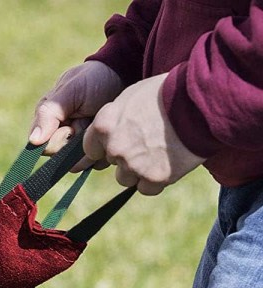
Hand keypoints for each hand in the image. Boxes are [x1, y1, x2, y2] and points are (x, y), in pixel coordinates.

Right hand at [29, 61, 123, 157]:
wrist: (124, 76)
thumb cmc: (94, 79)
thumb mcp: (70, 90)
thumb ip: (49, 113)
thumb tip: (33, 141)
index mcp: (47, 122)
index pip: (44, 147)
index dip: (58, 139)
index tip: (71, 123)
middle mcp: (60, 137)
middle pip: (60, 158)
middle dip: (76, 142)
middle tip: (87, 120)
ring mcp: (78, 146)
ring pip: (78, 164)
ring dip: (90, 147)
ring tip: (99, 125)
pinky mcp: (95, 151)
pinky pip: (94, 163)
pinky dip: (103, 151)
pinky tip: (109, 134)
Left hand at [84, 74, 205, 194]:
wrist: (202, 103)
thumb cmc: (167, 93)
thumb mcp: (132, 95)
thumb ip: (114, 117)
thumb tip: (104, 132)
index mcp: (104, 124)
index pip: (90, 147)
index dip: (105, 146)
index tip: (119, 142)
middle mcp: (115, 147)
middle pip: (112, 162)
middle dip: (126, 156)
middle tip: (149, 141)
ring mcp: (133, 165)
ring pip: (126, 178)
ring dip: (139, 170)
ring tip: (160, 151)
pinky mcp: (153, 178)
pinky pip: (146, 188)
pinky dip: (157, 180)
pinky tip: (169, 162)